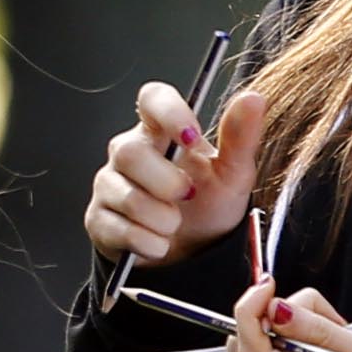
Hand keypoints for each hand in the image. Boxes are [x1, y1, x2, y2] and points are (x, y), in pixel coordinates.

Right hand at [84, 81, 268, 267]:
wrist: (193, 253)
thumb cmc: (209, 206)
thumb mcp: (233, 174)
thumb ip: (241, 137)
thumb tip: (252, 99)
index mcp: (160, 132)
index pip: (152, 98)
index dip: (169, 113)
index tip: (191, 138)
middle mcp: (128, 152)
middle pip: (130, 153)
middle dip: (167, 183)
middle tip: (188, 195)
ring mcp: (109, 185)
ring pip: (126, 196)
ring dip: (162, 219)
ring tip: (174, 222)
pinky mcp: (98, 219)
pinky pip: (117, 229)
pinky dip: (149, 242)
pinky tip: (158, 240)